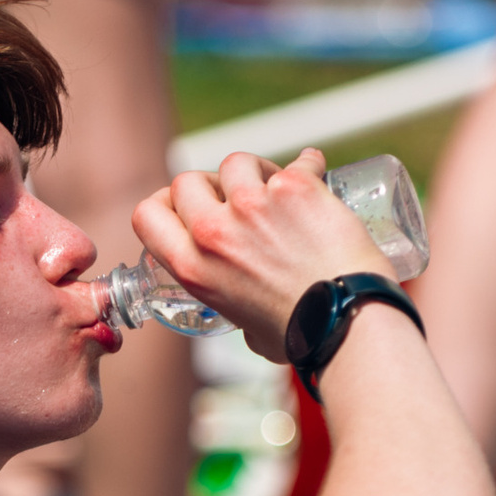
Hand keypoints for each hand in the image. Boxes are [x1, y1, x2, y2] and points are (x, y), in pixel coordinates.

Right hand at [128, 147, 395, 361]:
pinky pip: (297, 161)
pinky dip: (308, 166)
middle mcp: (214, 232)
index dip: (165, 204)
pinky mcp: (295, 188)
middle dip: (211, 186)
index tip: (185, 205)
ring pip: (237, 162)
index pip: (148, 215)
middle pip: (187, 181)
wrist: (348, 320)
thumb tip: (248, 306)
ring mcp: (253, 205)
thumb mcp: (243, 326)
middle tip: (235, 198)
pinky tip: (315, 173)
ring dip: (255, 171)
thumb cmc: (303, 333)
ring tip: (276, 188)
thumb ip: (235, 303)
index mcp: (193, 268)